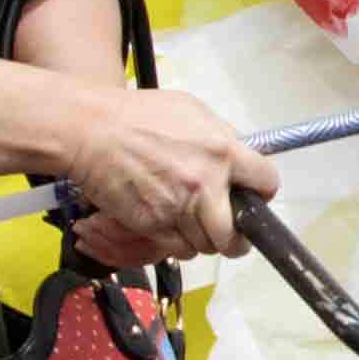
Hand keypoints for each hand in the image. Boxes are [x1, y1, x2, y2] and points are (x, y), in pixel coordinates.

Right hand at [51, 81, 270, 264]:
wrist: (92, 130)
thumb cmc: (137, 115)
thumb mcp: (190, 110)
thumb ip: (220, 135)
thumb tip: (237, 153)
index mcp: (222, 151)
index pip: (266, 182)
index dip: (261, 193)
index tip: (253, 198)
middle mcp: (206, 184)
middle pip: (236, 235)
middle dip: (235, 238)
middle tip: (229, 233)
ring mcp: (179, 208)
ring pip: (206, 246)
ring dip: (202, 240)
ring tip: (192, 224)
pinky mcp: (154, 225)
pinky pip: (177, 249)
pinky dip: (177, 243)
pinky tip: (170, 226)